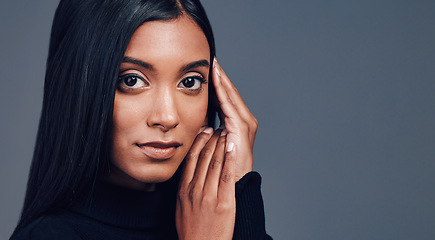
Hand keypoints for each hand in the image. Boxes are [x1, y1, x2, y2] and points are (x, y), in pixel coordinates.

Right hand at [176, 128, 235, 239]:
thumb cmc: (191, 230)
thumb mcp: (181, 207)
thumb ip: (185, 190)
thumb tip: (188, 175)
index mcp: (184, 190)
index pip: (191, 158)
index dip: (198, 141)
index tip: (204, 130)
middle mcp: (195, 189)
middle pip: (204, 157)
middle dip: (212, 139)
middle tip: (217, 127)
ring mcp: (209, 195)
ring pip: (215, 162)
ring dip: (221, 144)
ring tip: (226, 131)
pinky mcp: (224, 202)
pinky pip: (227, 175)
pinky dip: (230, 158)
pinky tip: (232, 146)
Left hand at [213, 58, 257, 180]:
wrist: (231, 185)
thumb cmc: (219, 167)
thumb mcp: (211, 143)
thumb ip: (206, 129)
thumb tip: (195, 120)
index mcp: (237, 123)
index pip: (226, 98)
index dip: (217, 84)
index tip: (207, 69)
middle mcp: (244, 120)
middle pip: (230, 93)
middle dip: (220, 76)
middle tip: (212, 59)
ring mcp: (245, 123)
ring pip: (231, 95)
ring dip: (221, 80)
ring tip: (214, 64)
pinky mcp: (241, 128)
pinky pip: (229, 104)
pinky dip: (222, 91)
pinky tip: (215, 79)